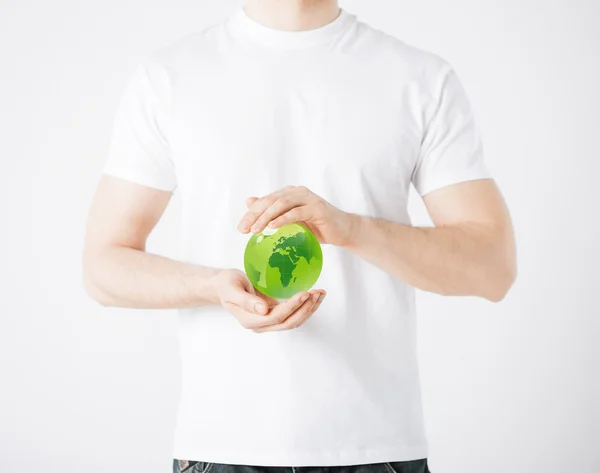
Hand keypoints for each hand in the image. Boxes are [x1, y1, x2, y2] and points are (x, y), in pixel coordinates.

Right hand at [210, 269, 325, 332]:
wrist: (224, 286)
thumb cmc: (226, 285)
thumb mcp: (232, 289)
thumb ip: (246, 301)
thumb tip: (263, 310)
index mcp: (250, 320)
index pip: (276, 317)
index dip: (292, 306)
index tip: (304, 293)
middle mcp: (261, 324)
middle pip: (288, 322)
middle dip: (305, 309)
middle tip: (317, 293)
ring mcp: (268, 320)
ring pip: (293, 320)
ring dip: (309, 309)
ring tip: (320, 293)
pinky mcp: (274, 313)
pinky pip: (293, 314)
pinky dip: (305, 306)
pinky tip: (314, 296)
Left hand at [237, 185, 357, 246]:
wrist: (342, 231)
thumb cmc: (317, 227)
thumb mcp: (291, 222)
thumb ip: (273, 213)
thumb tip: (249, 202)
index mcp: (289, 193)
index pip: (266, 201)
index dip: (251, 213)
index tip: (240, 228)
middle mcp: (297, 192)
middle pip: (271, 200)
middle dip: (255, 215)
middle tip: (243, 229)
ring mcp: (308, 198)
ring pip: (281, 204)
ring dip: (266, 217)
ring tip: (255, 229)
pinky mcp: (317, 208)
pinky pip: (297, 212)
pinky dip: (283, 219)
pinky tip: (273, 227)